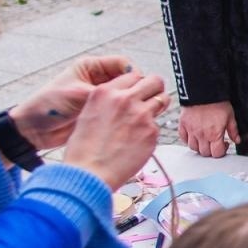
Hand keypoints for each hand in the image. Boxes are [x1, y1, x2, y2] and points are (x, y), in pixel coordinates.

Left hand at [10, 56, 137, 150]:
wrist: (34, 130)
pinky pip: (118, 110)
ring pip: (125, 95)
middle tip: (140, 100)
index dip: (132, 73)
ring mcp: (99, 96)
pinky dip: (124, 113)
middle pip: (126, 79)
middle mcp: (97, 79)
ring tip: (134, 111)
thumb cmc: (48, 106)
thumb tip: (129, 93)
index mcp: (90, 67)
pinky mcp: (100, 111)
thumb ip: (104, 92)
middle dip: (134, 89)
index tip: (137, 86)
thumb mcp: (77, 94)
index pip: (122, 63)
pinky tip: (127, 120)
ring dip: (129, 102)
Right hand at [64, 72, 166, 190]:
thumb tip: (122, 99)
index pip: (133, 75)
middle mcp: (125, 99)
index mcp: (106, 92)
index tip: (137, 92)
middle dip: (154, 89)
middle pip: (154, 81)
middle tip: (150, 100)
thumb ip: (108, 102)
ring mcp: (141, 115)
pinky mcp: (152, 131)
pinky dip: (151, 132)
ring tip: (146, 119)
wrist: (89, 173)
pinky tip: (137, 142)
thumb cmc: (84, 150)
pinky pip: (158, 125)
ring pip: (162, 99)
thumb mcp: (88, 114)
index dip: (137, 84)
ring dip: (158, 107)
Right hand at [178, 101, 239, 157]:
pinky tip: (194, 135)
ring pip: (193, 148)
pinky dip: (188, 139)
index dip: (222, 151)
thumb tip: (237, 140)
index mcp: (214, 134)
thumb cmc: (218, 102)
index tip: (224, 144)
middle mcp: (201, 135)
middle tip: (215, 142)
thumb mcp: (230, 116)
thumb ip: (233, 130)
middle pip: (204, 153)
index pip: (217, 153)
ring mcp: (191, 130)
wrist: (204, 91)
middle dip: (211, 150)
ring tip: (205, 139)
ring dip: (200, 146)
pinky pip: (183, 138)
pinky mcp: (183, 125)